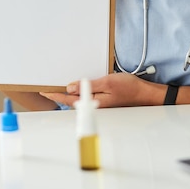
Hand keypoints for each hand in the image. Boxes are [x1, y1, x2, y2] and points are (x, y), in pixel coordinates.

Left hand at [41, 73, 163, 107]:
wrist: (145, 94)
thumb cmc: (129, 88)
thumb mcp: (107, 82)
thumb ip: (88, 86)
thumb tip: (71, 88)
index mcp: (94, 102)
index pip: (69, 99)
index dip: (55, 96)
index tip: (44, 92)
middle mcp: (95, 107)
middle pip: (72, 102)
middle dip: (59, 97)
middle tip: (47, 90)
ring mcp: (99, 106)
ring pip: (79, 101)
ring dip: (68, 96)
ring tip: (57, 90)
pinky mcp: (103, 104)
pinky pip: (86, 100)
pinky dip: (78, 96)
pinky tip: (76, 91)